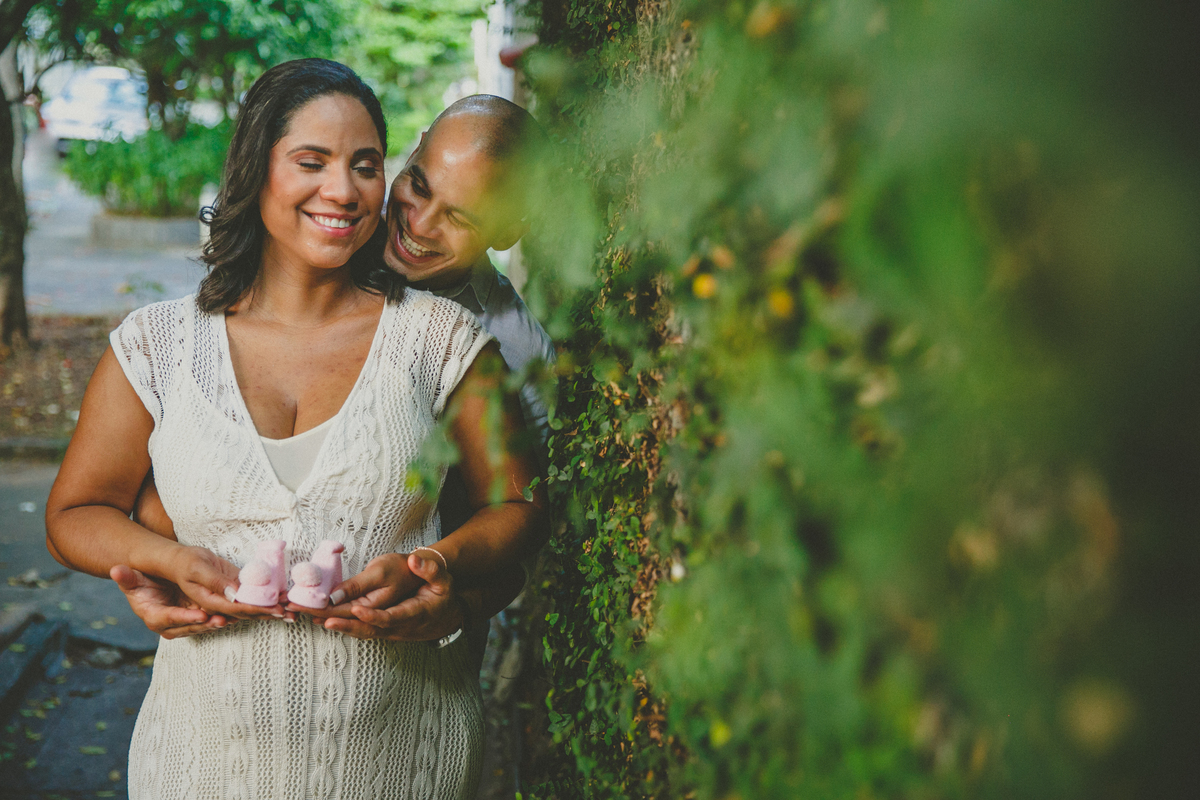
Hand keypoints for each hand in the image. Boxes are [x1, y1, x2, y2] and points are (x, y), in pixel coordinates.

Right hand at [111, 564, 228, 638]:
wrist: (154, 581)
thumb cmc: (142, 580)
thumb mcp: (134, 578)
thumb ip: (127, 577)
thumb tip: (116, 570)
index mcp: (153, 616)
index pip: (170, 619)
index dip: (185, 617)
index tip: (200, 614)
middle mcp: (170, 625)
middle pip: (190, 626)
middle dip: (205, 624)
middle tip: (221, 619)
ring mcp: (185, 623)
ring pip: (203, 625)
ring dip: (217, 623)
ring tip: (231, 617)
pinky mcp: (197, 619)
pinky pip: (211, 620)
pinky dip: (224, 617)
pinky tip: (236, 613)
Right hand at [167, 545, 287, 620]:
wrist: (183, 560)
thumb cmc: (187, 563)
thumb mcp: (198, 569)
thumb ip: (215, 582)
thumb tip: (234, 594)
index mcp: (211, 602)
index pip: (237, 609)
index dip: (257, 609)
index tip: (275, 610)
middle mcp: (221, 604)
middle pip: (247, 611)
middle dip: (269, 612)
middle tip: (291, 612)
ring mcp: (229, 597)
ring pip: (252, 605)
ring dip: (271, 606)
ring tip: (292, 607)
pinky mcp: (234, 589)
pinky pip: (251, 595)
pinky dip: (266, 596)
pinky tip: (282, 595)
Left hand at [315, 552, 464, 641]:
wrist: (447, 616)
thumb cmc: (443, 596)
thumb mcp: (443, 581)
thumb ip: (430, 570)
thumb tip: (414, 560)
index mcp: (413, 614)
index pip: (390, 617)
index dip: (372, 615)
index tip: (356, 609)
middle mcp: (399, 628)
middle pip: (367, 629)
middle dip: (342, 624)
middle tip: (319, 617)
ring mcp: (390, 632)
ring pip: (361, 632)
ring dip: (338, 626)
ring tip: (314, 618)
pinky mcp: (383, 631)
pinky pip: (360, 630)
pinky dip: (343, 626)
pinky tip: (325, 620)